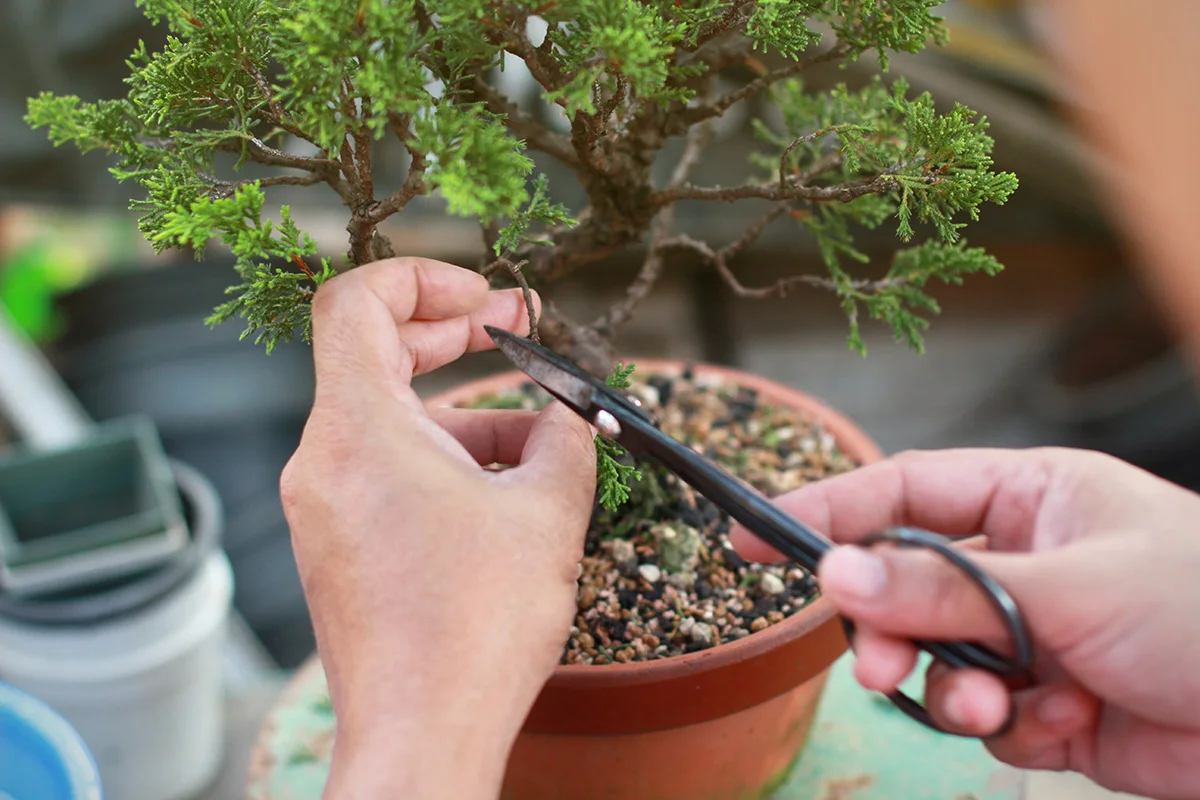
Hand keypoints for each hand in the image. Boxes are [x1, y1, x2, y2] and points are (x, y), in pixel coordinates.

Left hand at [279, 258, 596, 798]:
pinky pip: (388, 472)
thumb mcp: (547, 512)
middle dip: (451, 337)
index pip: (356, 301)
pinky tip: (510, 496)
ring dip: (468, 417)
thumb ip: (565, 437)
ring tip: (544, 451)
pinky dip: (444, 463)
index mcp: (358, 430)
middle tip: (515, 333)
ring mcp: (324, 506)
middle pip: (373, 353)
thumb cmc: (474, 629)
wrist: (423, 735)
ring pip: (394, 422)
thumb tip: (569, 412)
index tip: (488, 302)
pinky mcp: (339, 545)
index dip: (426, 280)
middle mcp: (323, 461)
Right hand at [731, 447, 1199, 799]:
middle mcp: (1022, 562)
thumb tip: (836, 573)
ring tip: (999, 710)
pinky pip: (985, 718)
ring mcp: (1035, 636)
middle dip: (894, 630)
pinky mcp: (1051, 706)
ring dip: (956, 691)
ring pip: (939, 661)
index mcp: (1030, 498)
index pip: (902, 492)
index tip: (753, 538)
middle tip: (881, 667)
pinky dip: (1007, 730)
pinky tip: (1059, 728)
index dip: (826, 510)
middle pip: (907, 587)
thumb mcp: (1067, 586)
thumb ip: (946, 587)